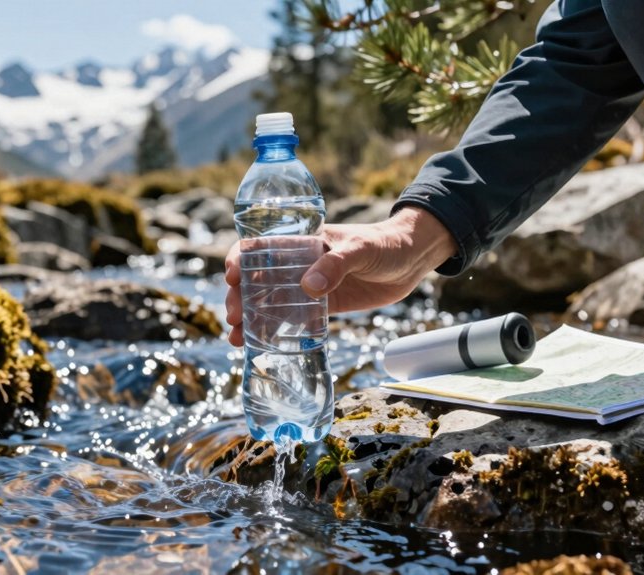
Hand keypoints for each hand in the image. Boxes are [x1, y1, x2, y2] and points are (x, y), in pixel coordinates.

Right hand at [224, 206, 456, 345]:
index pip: (259, 246)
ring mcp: (309, 287)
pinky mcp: (323, 307)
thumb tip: (308, 287)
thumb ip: (336, 265)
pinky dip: (275, 332)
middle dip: (239, 298)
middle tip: (234, 317)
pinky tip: (260, 346)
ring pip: (270, 303)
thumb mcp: (360, 249)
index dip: (239, 259)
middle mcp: (298, 264)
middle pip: (257, 280)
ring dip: (250, 320)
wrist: (412, 259)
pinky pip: (293, 320)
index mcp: (301, 242)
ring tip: (237, 339)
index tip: (230, 277)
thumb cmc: (385, 244)